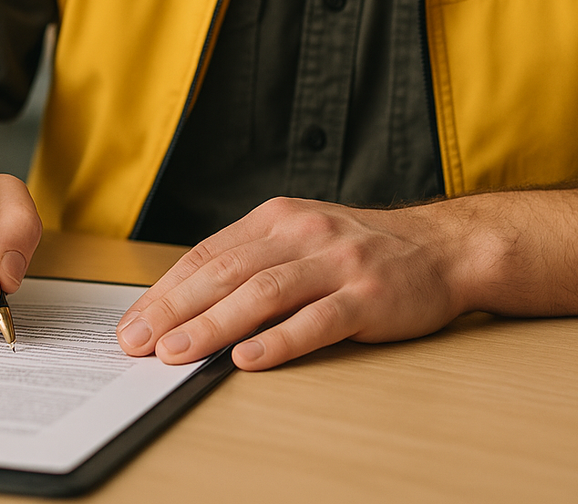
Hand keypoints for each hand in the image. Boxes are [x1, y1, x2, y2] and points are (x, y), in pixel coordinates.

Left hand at [116, 197, 468, 370]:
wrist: (443, 247)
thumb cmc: (362, 250)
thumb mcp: (300, 238)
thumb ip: (252, 263)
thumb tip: (186, 307)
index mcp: (276, 218)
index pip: (207, 255)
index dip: (165, 290)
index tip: (133, 323)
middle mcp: (302, 234)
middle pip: (225, 272)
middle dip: (174, 310)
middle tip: (138, 342)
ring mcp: (337, 263)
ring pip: (262, 293)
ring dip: (213, 326)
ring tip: (177, 353)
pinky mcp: (368, 295)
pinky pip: (317, 320)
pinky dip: (279, 341)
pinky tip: (248, 360)